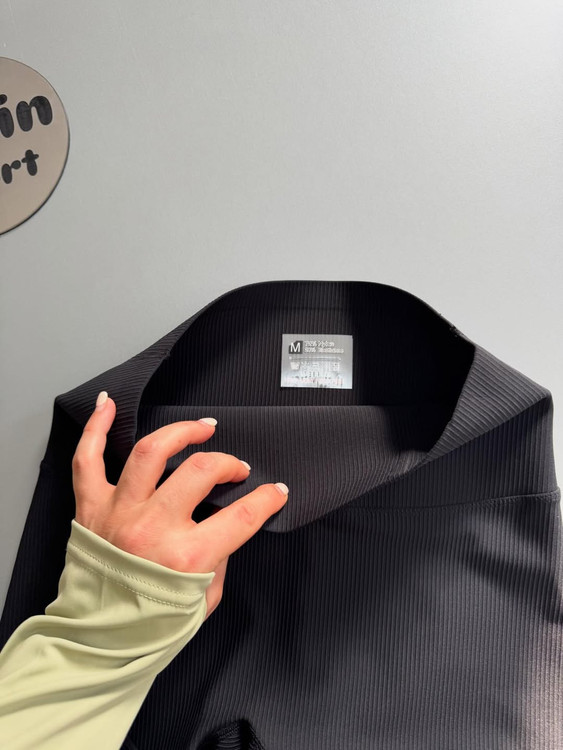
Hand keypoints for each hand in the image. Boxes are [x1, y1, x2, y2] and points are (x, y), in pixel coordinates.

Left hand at [71, 392, 288, 619]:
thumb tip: (227, 522)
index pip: (242, 515)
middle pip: (200, 471)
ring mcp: (119, 513)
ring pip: (152, 452)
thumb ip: (219, 555)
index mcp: (185, 558)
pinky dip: (97, 429)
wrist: (99, 642)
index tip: (274, 491)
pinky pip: (88, 459)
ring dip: (182, 431)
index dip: (267, 499)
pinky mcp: (91, 509)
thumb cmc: (152, 625)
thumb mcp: (204, 598)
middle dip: (227, 463)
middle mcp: (151, 529)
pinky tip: (109, 406)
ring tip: (201, 428)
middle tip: (235, 468)